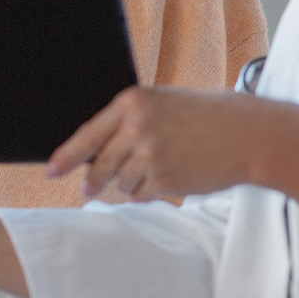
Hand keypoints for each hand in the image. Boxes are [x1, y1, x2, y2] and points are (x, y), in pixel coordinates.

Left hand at [46, 86, 258, 200]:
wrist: (247, 134)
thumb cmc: (207, 115)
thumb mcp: (164, 103)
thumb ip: (131, 121)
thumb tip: (98, 149)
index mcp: (133, 103)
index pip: (88, 134)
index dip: (66, 156)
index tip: (51, 170)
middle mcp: (137, 129)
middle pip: (99, 165)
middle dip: (92, 180)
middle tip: (87, 188)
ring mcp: (151, 157)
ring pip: (120, 182)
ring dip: (129, 182)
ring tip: (154, 169)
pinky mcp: (166, 181)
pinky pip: (141, 194)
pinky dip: (147, 191)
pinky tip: (167, 177)